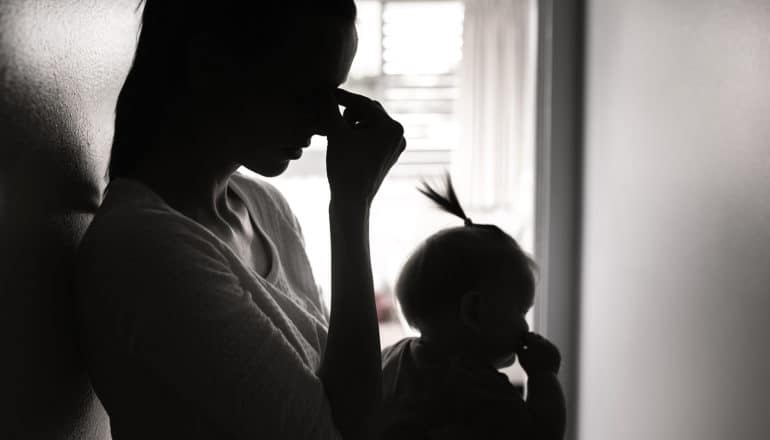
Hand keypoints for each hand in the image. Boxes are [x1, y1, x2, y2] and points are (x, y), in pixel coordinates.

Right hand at [320, 88, 405, 204]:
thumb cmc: (344, 166)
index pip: (363, 103)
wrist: (352, 200)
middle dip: (349, 111)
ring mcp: (396, 145)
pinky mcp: (390, 154)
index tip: (327, 92)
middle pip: (369, 111)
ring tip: (338, 132)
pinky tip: (345, 141)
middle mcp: (399, 134)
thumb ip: (330, 108)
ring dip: (353, 122)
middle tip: (330, 115)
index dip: (343, 97)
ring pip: (371, 122)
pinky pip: (374, 136)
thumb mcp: (335, 133)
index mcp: (391, 126)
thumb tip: (324, 91)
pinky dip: (359, 134)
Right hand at [516, 332, 560, 374]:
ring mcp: (552, 347)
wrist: (543, 378)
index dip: (525, 338)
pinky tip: (543, 357)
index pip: (529, 334)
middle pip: (538, 337)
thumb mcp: (521, 356)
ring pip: (545, 342)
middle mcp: (545, 343)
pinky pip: (551, 348)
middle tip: (529, 347)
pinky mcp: (557, 353)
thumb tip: (519, 340)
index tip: (523, 344)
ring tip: (536, 354)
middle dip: (534, 341)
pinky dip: (547, 350)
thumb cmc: (529, 367)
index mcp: (535, 342)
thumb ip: (519, 345)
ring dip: (541, 345)